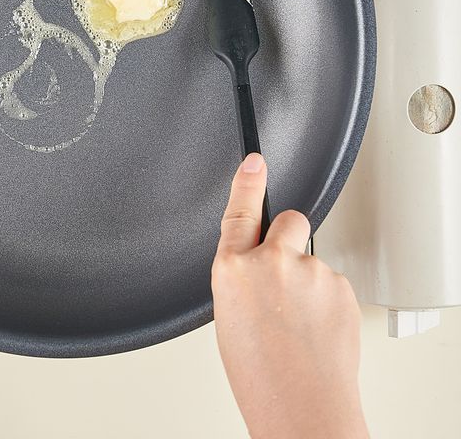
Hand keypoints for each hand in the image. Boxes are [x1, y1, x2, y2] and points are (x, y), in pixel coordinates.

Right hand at [211, 154, 368, 438]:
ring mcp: (309, 272)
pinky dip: (327, 301)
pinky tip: (318, 330)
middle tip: (287, 273)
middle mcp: (270, 262)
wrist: (302, 409)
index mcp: (232, 270)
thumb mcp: (229, 318)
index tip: (255, 161)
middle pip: (289, 222)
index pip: (239, 212)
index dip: (247, 182)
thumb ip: (243, 280)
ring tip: (301, 325)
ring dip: (309, 282)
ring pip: (313, 260)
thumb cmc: (259, 376)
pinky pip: (333, 282)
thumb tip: (259, 270)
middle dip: (289, 237)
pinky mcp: (340, 287)